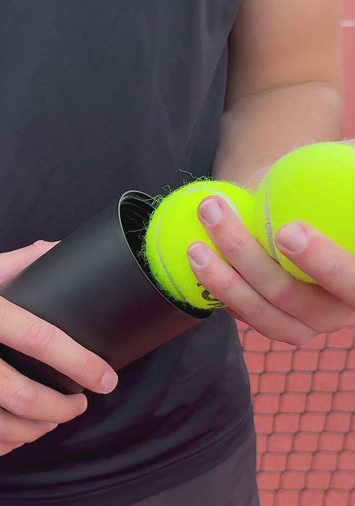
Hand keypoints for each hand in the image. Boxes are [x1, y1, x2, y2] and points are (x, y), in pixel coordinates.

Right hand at [0, 241, 117, 455]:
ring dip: (34, 431)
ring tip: (51, 420)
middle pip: (20, 396)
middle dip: (62, 409)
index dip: (81, 364)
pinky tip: (14, 436)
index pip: (40, 340)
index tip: (105, 378)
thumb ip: (22, 261)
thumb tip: (60, 251)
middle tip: (79, 403)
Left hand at [186, 196, 354, 344]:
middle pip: (286, 293)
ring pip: (255, 308)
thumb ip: (341, 181)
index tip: (287, 231)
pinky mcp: (265, 324)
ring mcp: (296, 325)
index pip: (349, 278)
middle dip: (244, 254)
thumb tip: (346, 154)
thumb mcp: (335, 190)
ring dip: (219, 278)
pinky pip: (237, 312)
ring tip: (194, 245)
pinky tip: (194, 264)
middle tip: (214, 214)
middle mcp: (332, 313)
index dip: (321, 261)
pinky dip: (213, 289)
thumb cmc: (319, 201)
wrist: (291, 222)